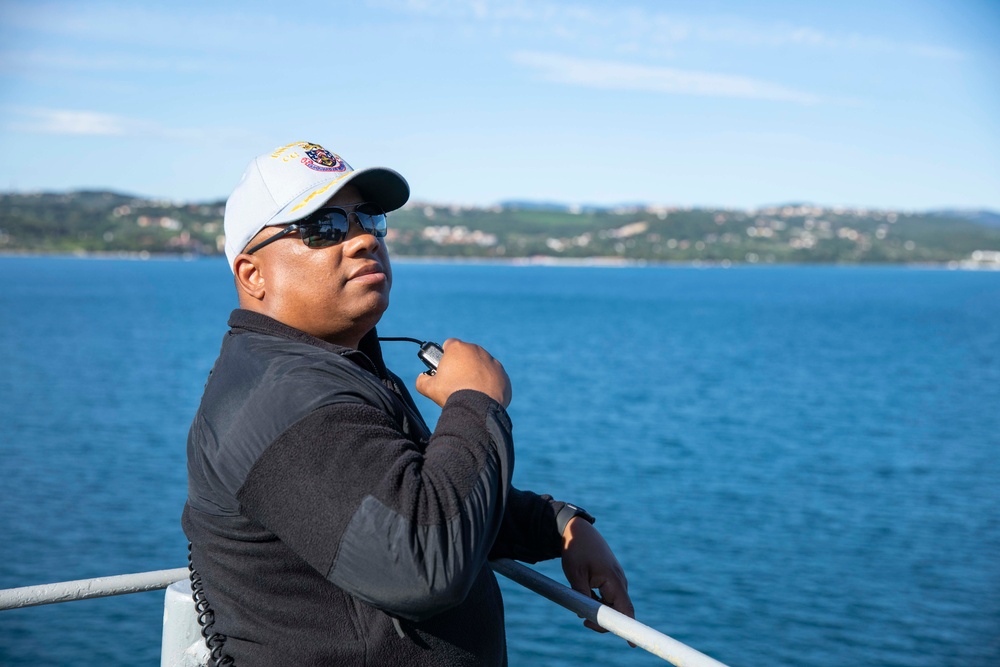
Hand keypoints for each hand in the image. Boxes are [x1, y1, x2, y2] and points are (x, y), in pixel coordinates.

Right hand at [415, 338, 511, 407]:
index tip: (444, 368)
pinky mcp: (503, 375)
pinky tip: (483, 396)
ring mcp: (493, 362)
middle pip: (467, 354)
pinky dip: (489, 385)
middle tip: (456, 382)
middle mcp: (477, 350)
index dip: (445, 355)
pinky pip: (495, 378)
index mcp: (458, 348)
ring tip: (470, 391)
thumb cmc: (452, 394)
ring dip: (477, 373)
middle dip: (462, 365)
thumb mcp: (429, 388)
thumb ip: (422, 380)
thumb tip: (423, 378)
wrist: (478, 408)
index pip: (449, 345)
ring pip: (482, 365)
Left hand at [561, 517, 634, 639]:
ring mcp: (616, 578)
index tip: (630, 643)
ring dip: (599, 610)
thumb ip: (582, 596)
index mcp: (613, 580)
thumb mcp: (575, 574)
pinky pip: (609, 596)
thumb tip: (586, 614)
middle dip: (604, 620)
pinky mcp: (611, 577)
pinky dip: (599, 601)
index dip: (628, 627)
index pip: (625, 609)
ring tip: (580, 603)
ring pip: (612, 603)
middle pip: (619, 610)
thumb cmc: (576, 549)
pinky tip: (585, 594)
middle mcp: (619, 580)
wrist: (578, 529)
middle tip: (582, 620)